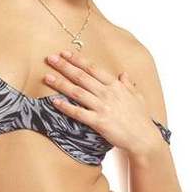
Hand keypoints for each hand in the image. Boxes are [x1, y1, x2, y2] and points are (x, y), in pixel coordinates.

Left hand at [43, 49, 159, 153]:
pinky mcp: (99, 122)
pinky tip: (54, 102)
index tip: (65, 53)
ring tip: (47, 77)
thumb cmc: (141, 119)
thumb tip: (123, 74)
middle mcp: (108, 93)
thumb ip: (128, 85)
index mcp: (116, 86)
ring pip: (77, 92)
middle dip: (64, 66)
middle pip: (82, 77)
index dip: (78, 60)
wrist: (144, 138)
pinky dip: (66, 107)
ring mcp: (103, 107)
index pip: (93, 69)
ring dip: (61, 83)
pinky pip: (78, 113)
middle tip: (50, 58)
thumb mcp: (137, 97)